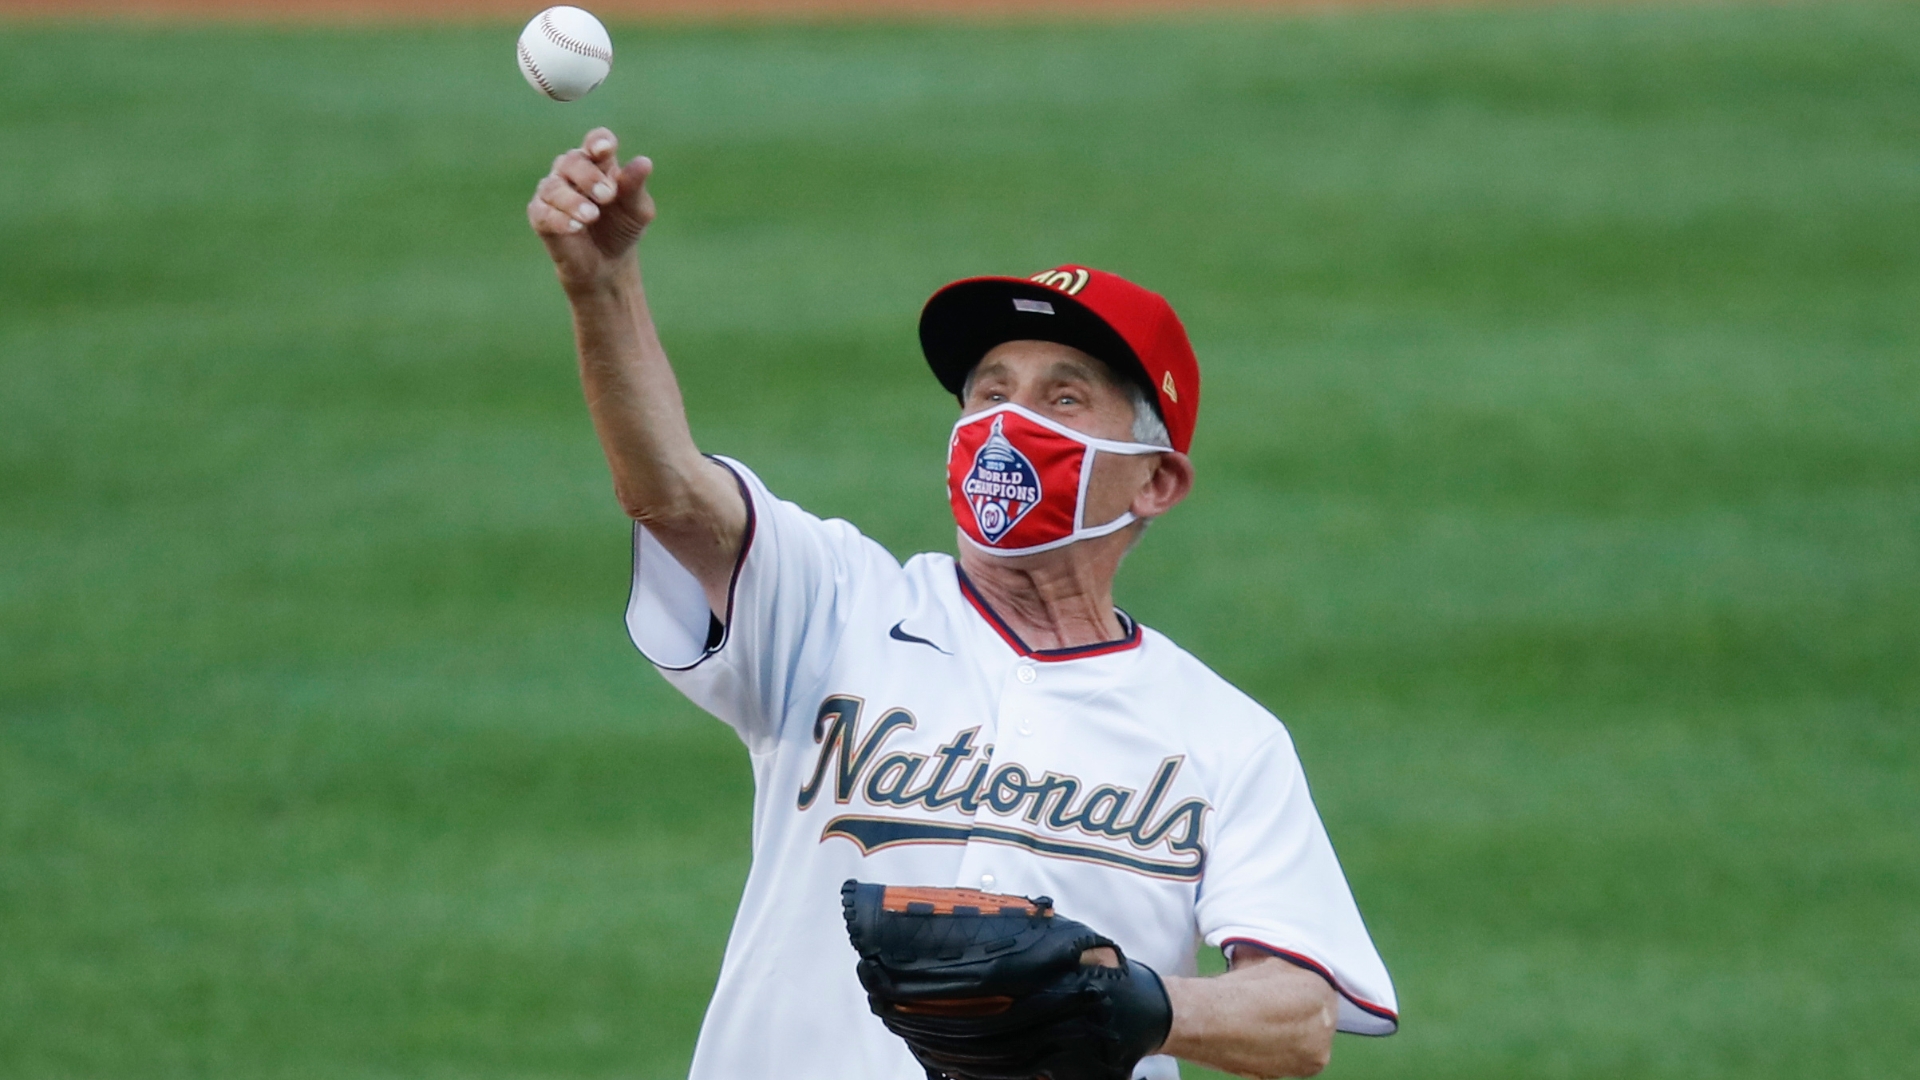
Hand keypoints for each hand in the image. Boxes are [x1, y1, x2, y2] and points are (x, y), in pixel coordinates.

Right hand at [528, 127, 655, 290]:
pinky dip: (559, 218)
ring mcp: (553, 191)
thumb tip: (644, 162)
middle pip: (573, 160)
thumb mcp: (637, 210)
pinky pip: (543, 212)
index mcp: (598, 162)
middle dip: (589, 176)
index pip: (596, 142)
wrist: (607, 264)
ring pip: (555, 187)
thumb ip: (635, 187)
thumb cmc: (621, 227)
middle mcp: (571, 171)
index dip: (599, 142)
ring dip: (574, 201)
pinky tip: (576, 226)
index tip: (605, 149)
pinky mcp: (540, 215)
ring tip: (592, 216)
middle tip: (607, 195)